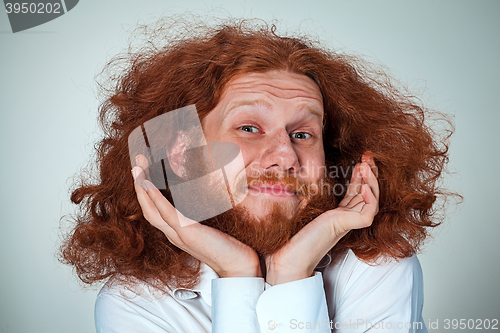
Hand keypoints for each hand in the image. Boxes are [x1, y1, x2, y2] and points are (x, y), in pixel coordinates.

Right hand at [132, 155, 261, 277]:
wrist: (240, 266)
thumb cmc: (230, 247)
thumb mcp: (212, 227)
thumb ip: (203, 216)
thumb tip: (204, 198)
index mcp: (178, 232)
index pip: (155, 210)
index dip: (146, 192)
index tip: (144, 171)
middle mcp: (174, 234)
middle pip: (148, 209)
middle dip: (139, 185)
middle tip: (135, 162)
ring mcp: (179, 235)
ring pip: (152, 210)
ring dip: (142, 187)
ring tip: (137, 167)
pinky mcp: (188, 234)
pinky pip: (167, 214)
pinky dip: (156, 199)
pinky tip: (149, 185)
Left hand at [265, 152, 378, 284]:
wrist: (287, 257)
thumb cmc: (291, 237)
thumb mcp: (302, 208)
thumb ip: (307, 196)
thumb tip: (299, 176)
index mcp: (337, 214)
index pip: (356, 191)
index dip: (361, 175)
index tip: (361, 159)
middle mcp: (346, 218)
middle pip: (367, 193)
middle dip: (370, 173)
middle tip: (369, 156)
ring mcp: (348, 223)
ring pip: (371, 200)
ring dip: (372, 181)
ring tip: (367, 165)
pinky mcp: (347, 227)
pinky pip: (368, 213)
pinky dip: (370, 198)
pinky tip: (364, 186)